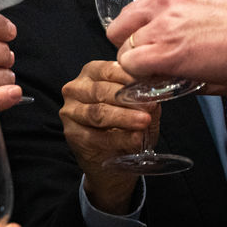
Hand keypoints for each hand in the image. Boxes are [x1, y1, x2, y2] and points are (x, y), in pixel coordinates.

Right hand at [60, 60, 153, 213]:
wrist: (113, 157)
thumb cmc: (126, 125)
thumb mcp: (139, 108)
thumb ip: (145, 98)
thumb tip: (156, 91)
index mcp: (91, 73)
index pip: (108, 70)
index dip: (129, 77)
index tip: (149, 86)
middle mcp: (76, 88)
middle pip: (101, 90)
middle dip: (127, 99)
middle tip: (149, 106)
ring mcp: (71, 111)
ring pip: (97, 112)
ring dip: (123, 117)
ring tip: (143, 121)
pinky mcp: (72, 134)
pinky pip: (97, 136)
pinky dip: (119, 139)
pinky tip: (135, 139)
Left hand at [107, 0, 226, 89]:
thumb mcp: (214, 7)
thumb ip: (189, 17)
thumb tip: (182, 37)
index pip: (135, 11)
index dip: (139, 33)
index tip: (150, 46)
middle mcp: (163, 3)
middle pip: (120, 28)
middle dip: (131, 48)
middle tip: (150, 64)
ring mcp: (162, 27)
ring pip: (124, 50)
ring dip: (138, 66)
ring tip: (160, 76)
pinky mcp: (165, 52)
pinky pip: (132, 66)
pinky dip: (141, 78)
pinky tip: (160, 82)